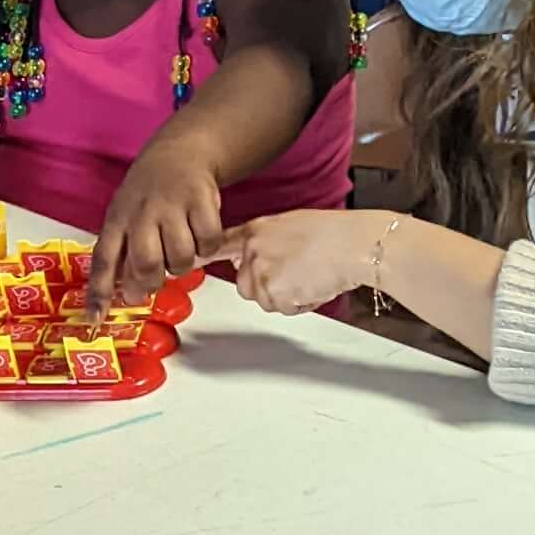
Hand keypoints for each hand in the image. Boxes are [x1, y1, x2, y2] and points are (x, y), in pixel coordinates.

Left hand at [88, 150, 224, 310]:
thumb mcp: (125, 215)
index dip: (99, 292)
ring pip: (181, 258)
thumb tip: (123, 294)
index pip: (103, 260)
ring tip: (179, 250)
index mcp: (117, 219)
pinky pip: (208, 242)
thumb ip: (122, 252)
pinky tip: (199, 235)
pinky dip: (207, 247)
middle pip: (145, 263)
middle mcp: (142, 212)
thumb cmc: (149, 192)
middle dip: (151, 282)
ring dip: (182, 265)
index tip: (95, 320)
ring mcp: (172, 205)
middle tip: (154, 281)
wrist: (181, 152)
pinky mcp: (201, 200)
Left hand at [208, 207, 378, 315]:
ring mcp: (260, 272)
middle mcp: (252, 251)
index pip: (219, 246)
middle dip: (270, 286)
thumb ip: (266, 242)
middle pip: (247, 285)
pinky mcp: (273, 292)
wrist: (355, 244)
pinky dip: (300, 303)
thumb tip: (254, 259)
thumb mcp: (290, 226)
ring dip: (287, 295)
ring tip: (310, 274)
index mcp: (255, 231)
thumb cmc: (333, 234)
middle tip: (298, 271)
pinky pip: (282, 309)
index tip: (179, 265)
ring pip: (265, 299)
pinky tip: (314, 284)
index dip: (200, 256)